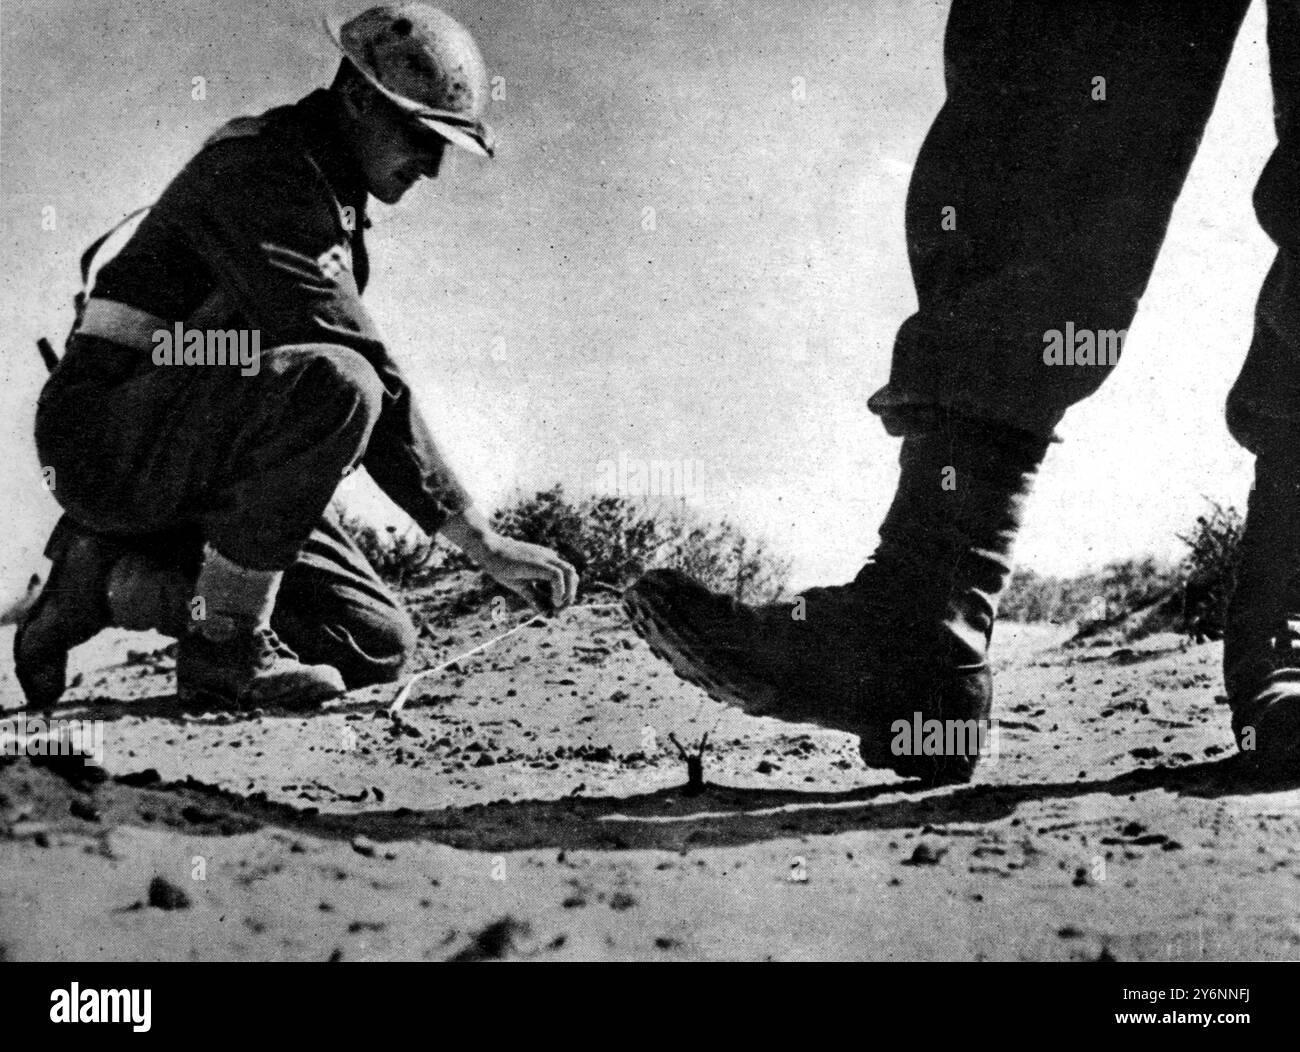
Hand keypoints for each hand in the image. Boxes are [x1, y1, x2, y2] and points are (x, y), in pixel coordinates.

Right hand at [441, 507, 579, 612]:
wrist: (488, 550)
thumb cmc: (502, 567)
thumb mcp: (522, 587)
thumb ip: (535, 599)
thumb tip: (547, 615)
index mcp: (547, 561)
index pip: (567, 576)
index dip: (567, 593)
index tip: (557, 609)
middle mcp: (549, 557)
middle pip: (572, 574)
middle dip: (570, 594)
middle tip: (560, 610)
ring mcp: (544, 558)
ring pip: (569, 572)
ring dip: (568, 592)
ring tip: (558, 606)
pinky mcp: (537, 562)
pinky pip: (557, 575)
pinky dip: (559, 590)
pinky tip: (553, 602)